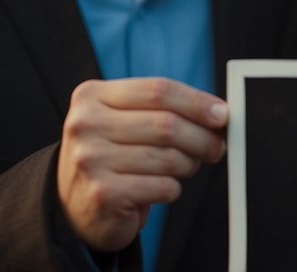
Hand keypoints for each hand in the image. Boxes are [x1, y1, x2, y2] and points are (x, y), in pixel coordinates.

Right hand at [56, 78, 228, 251]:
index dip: (197, 101)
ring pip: (168, 157)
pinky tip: (164, 188)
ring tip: (188, 167)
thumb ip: (162, 109)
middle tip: (217, 148)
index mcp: (92, 96)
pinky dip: (173, 188)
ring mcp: (90, 160)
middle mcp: (85, 125)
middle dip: (203, 137)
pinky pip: (161, 186)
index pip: (158, 90)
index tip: (223, 114)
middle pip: (167, 124)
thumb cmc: (113, 155)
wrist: (73, 206)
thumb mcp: (125, 120)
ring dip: (189, 164)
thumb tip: (219, 112)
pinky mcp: (102, 193)